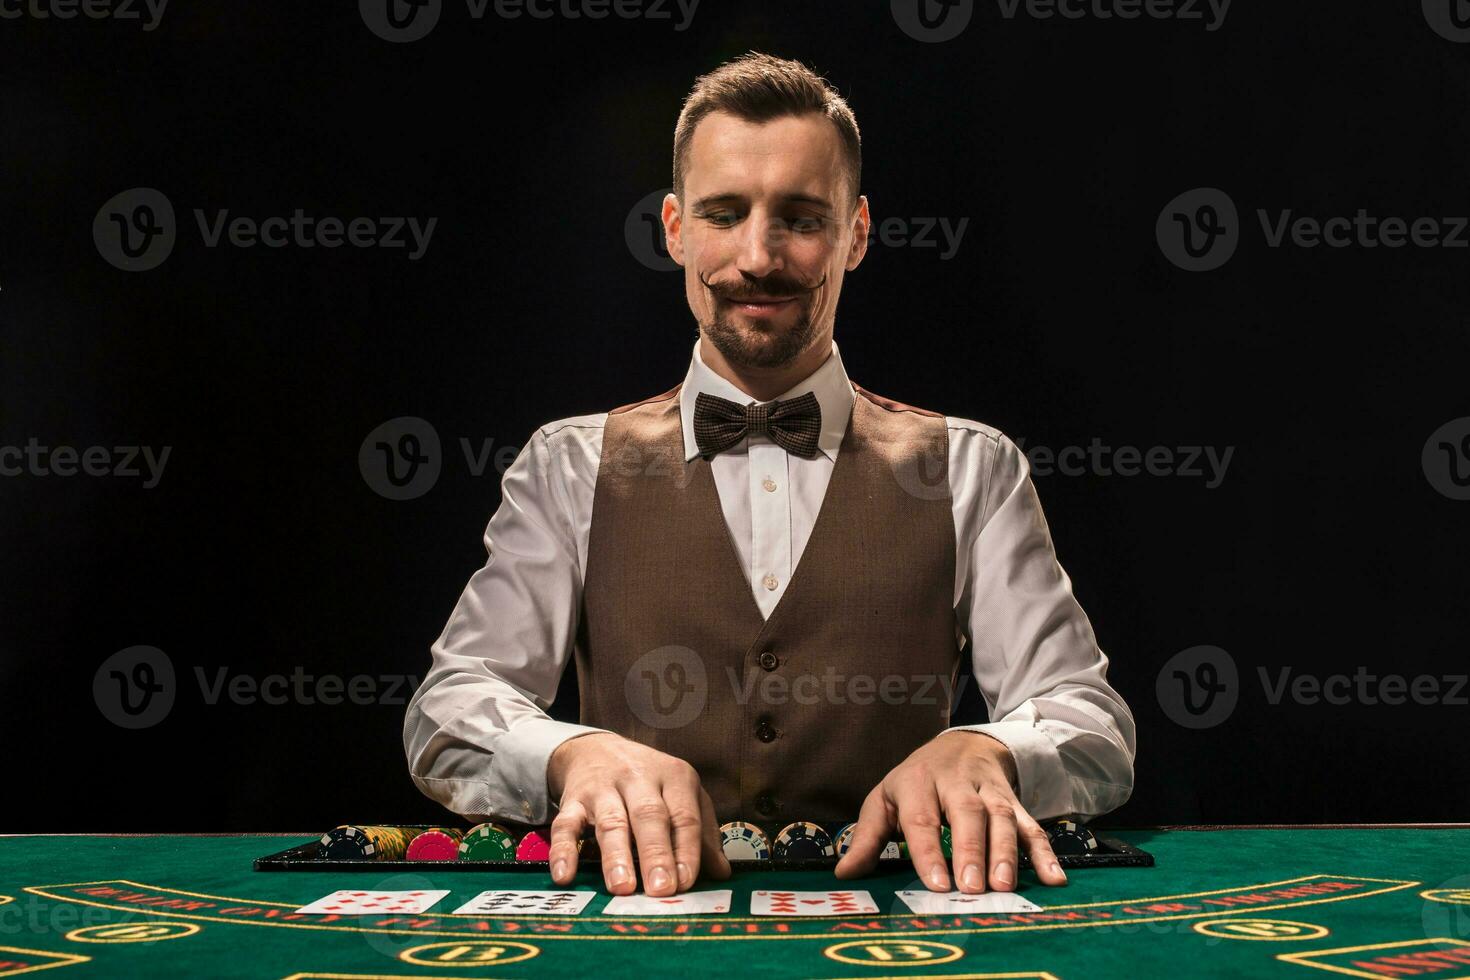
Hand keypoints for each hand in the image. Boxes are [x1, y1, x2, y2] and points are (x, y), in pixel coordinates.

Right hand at [546, 732, 730, 895]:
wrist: (598, 749)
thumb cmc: (650, 782)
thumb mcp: (682, 796)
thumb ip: (702, 833)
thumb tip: (721, 873)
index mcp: (675, 777)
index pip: (685, 815)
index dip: (687, 849)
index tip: (686, 882)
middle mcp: (639, 778)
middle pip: (650, 816)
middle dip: (656, 854)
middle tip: (661, 888)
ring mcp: (604, 788)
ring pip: (611, 822)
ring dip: (616, 856)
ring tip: (622, 887)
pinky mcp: (573, 799)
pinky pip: (566, 824)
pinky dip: (563, 850)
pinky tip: (565, 874)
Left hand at [834, 730, 1066, 892]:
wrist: (961, 745)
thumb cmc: (916, 782)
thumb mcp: (885, 800)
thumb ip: (867, 838)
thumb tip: (845, 874)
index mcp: (917, 782)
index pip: (922, 817)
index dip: (929, 851)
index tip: (938, 884)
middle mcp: (956, 783)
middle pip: (967, 814)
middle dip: (971, 851)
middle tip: (973, 888)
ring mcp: (989, 791)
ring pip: (1001, 817)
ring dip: (1006, 852)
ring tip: (1004, 886)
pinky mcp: (1014, 801)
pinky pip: (1032, 824)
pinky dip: (1046, 852)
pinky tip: (1054, 878)